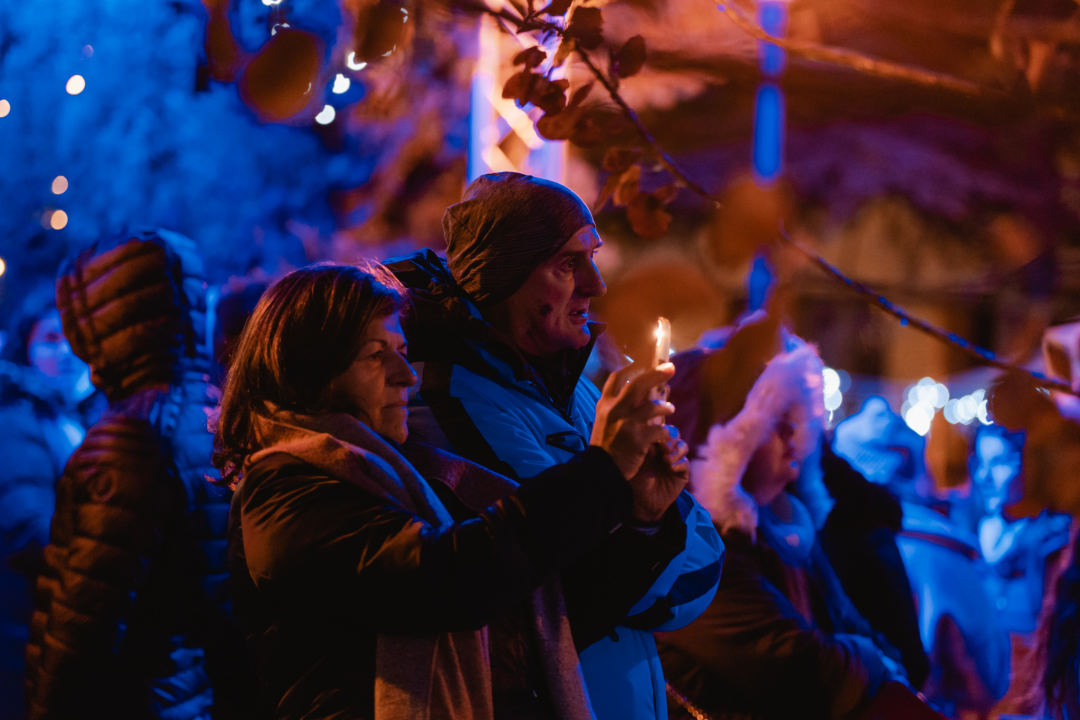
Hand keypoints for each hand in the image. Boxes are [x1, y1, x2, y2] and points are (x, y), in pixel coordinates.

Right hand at [590, 362, 675, 479]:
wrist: (600, 470)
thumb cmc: (604, 446)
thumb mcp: (604, 421)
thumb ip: (617, 407)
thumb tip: (637, 395)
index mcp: (605, 404)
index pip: (617, 378)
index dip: (631, 368)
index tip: (643, 364)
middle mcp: (615, 410)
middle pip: (639, 384)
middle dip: (657, 374)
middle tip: (670, 368)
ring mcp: (627, 424)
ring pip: (654, 406)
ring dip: (665, 407)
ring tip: (670, 409)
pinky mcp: (638, 439)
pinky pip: (660, 430)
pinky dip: (667, 432)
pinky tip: (668, 434)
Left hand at [628, 425, 689, 523]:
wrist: (639, 503)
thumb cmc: (632, 479)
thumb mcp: (634, 459)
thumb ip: (643, 444)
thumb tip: (650, 429)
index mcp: (651, 443)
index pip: (660, 428)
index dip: (660, 427)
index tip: (654, 430)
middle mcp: (663, 450)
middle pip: (673, 434)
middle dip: (669, 437)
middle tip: (662, 445)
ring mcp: (674, 461)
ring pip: (682, 447)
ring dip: (676, 450)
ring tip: (666, 458)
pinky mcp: (681, 473)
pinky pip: (685, 463)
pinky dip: (680, 463)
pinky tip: (671, 467)